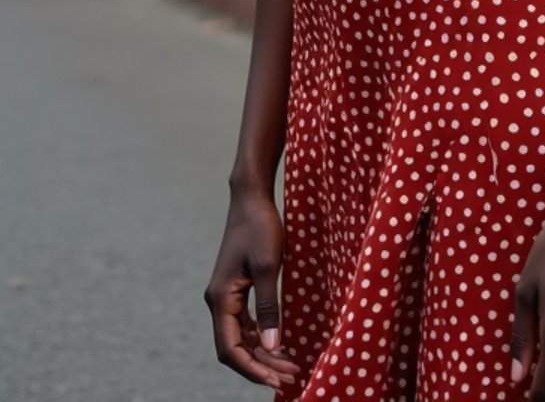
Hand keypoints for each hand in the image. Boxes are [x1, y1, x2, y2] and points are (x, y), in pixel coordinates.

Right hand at [204, 186, 302, 390]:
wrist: (252, 196)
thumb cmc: (260, 227)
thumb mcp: (268, 267)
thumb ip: (268, 308)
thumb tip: (271, 345)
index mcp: (221, 298)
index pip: (230, 349)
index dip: (252, 370)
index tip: (277, 381)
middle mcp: (219, 301)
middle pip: (236, 347)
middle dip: (262, 365)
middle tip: (292, 375)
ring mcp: (227, 295)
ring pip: (242, 336)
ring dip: (264, 352)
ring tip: (291, 363)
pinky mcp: (237, 288)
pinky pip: (246, 322)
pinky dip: (262, 335)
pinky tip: (281, 342)